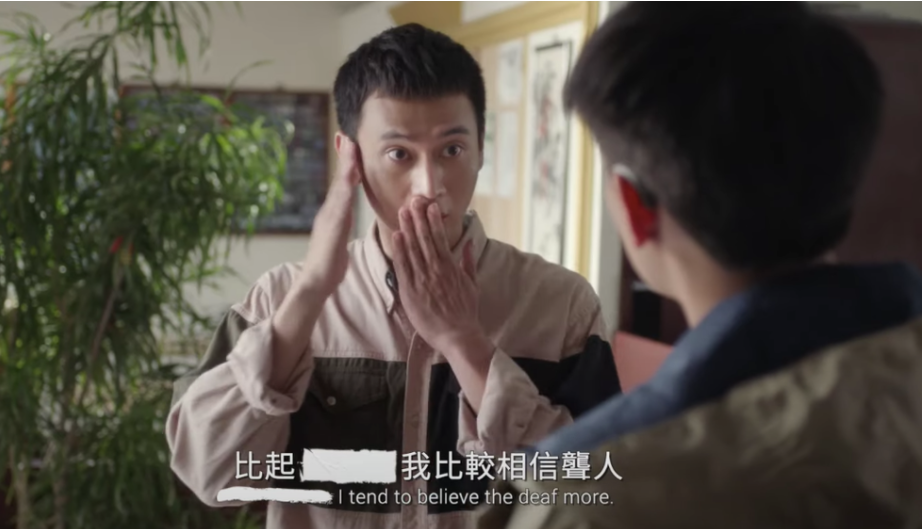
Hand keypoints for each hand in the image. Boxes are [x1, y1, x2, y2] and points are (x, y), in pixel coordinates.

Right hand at [297, 137, 362, 295]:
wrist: (316, 281)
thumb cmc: (329, 265)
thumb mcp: (339, 240)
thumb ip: (342, 226)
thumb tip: (345, 217)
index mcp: (335, 213)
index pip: (343, 184)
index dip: (346, 164)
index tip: (349, 143)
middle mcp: (330, 211)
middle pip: (339, 178)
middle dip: (343, 156)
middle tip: (345, 134)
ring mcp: (329, 217)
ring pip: (340, 186)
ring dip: (345, 164)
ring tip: (349, 144)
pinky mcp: (332, 226)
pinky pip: (340, 202)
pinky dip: (345, 186)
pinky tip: (351, 174)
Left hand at [392, 197, 485, 352]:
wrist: (457, 334)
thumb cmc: (465, 312)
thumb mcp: (472, 283)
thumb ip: (468, 261)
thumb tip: (469, 242)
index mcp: (450, 266)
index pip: (440, 238)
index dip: (433, 220)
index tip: (429, 205)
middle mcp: (436, 269)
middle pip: (425, 238)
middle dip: (418, 218)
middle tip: (412, 201)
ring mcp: (422, 279)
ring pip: (413, 248)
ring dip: (407, 228)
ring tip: (403, 212)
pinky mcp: (410, 290)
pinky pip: (403, 266)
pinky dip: (399, 250)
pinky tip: (396, 236)